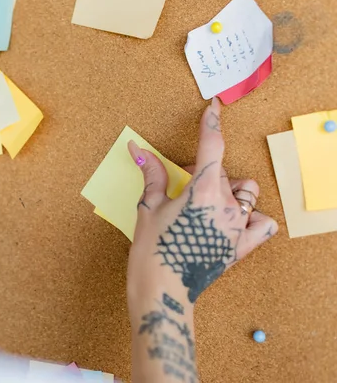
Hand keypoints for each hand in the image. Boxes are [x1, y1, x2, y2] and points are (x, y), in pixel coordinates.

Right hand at [127, 97, 277, 305]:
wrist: (162, 291)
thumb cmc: (152, 250)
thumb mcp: (148, 208)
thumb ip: (151, 175)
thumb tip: (138, 149)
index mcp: (203, 190)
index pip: (212, 146)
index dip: (211, 123)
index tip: (213, 108)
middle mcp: (227, 205)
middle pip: (223, 171)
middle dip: (203, 170)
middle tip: (181, 184)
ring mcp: (237, 227)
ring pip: (246, 193)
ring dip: (229, 190)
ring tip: (207, 201)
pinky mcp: (241, 247)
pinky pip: (262, 224)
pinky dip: (253, 218)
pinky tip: (235, 220)